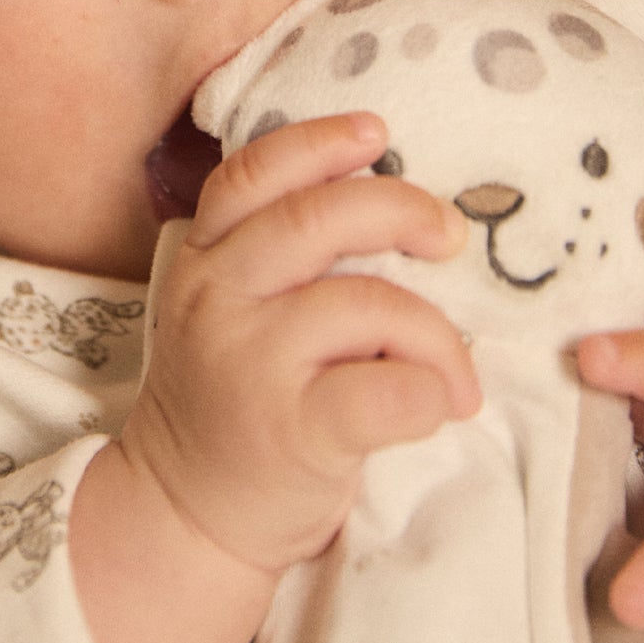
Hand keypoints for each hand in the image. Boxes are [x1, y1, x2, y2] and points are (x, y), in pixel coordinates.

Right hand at [120, 111, 480, 577]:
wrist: (187, 510)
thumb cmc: (234, 397)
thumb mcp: (229, 306)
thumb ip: (274, 253)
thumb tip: (387, 196)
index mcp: (204, 257)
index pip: (253, 175)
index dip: (318, 142)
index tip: (378, 132)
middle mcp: (217, 298)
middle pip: (316, 220)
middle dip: (400, 209)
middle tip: (448, 235)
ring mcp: (250, 363)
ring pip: (367, 303)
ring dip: (436, 330)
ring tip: (457, 367)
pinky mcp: (291, 431)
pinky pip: (386, 392)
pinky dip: (432, 389)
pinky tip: (440, 404)